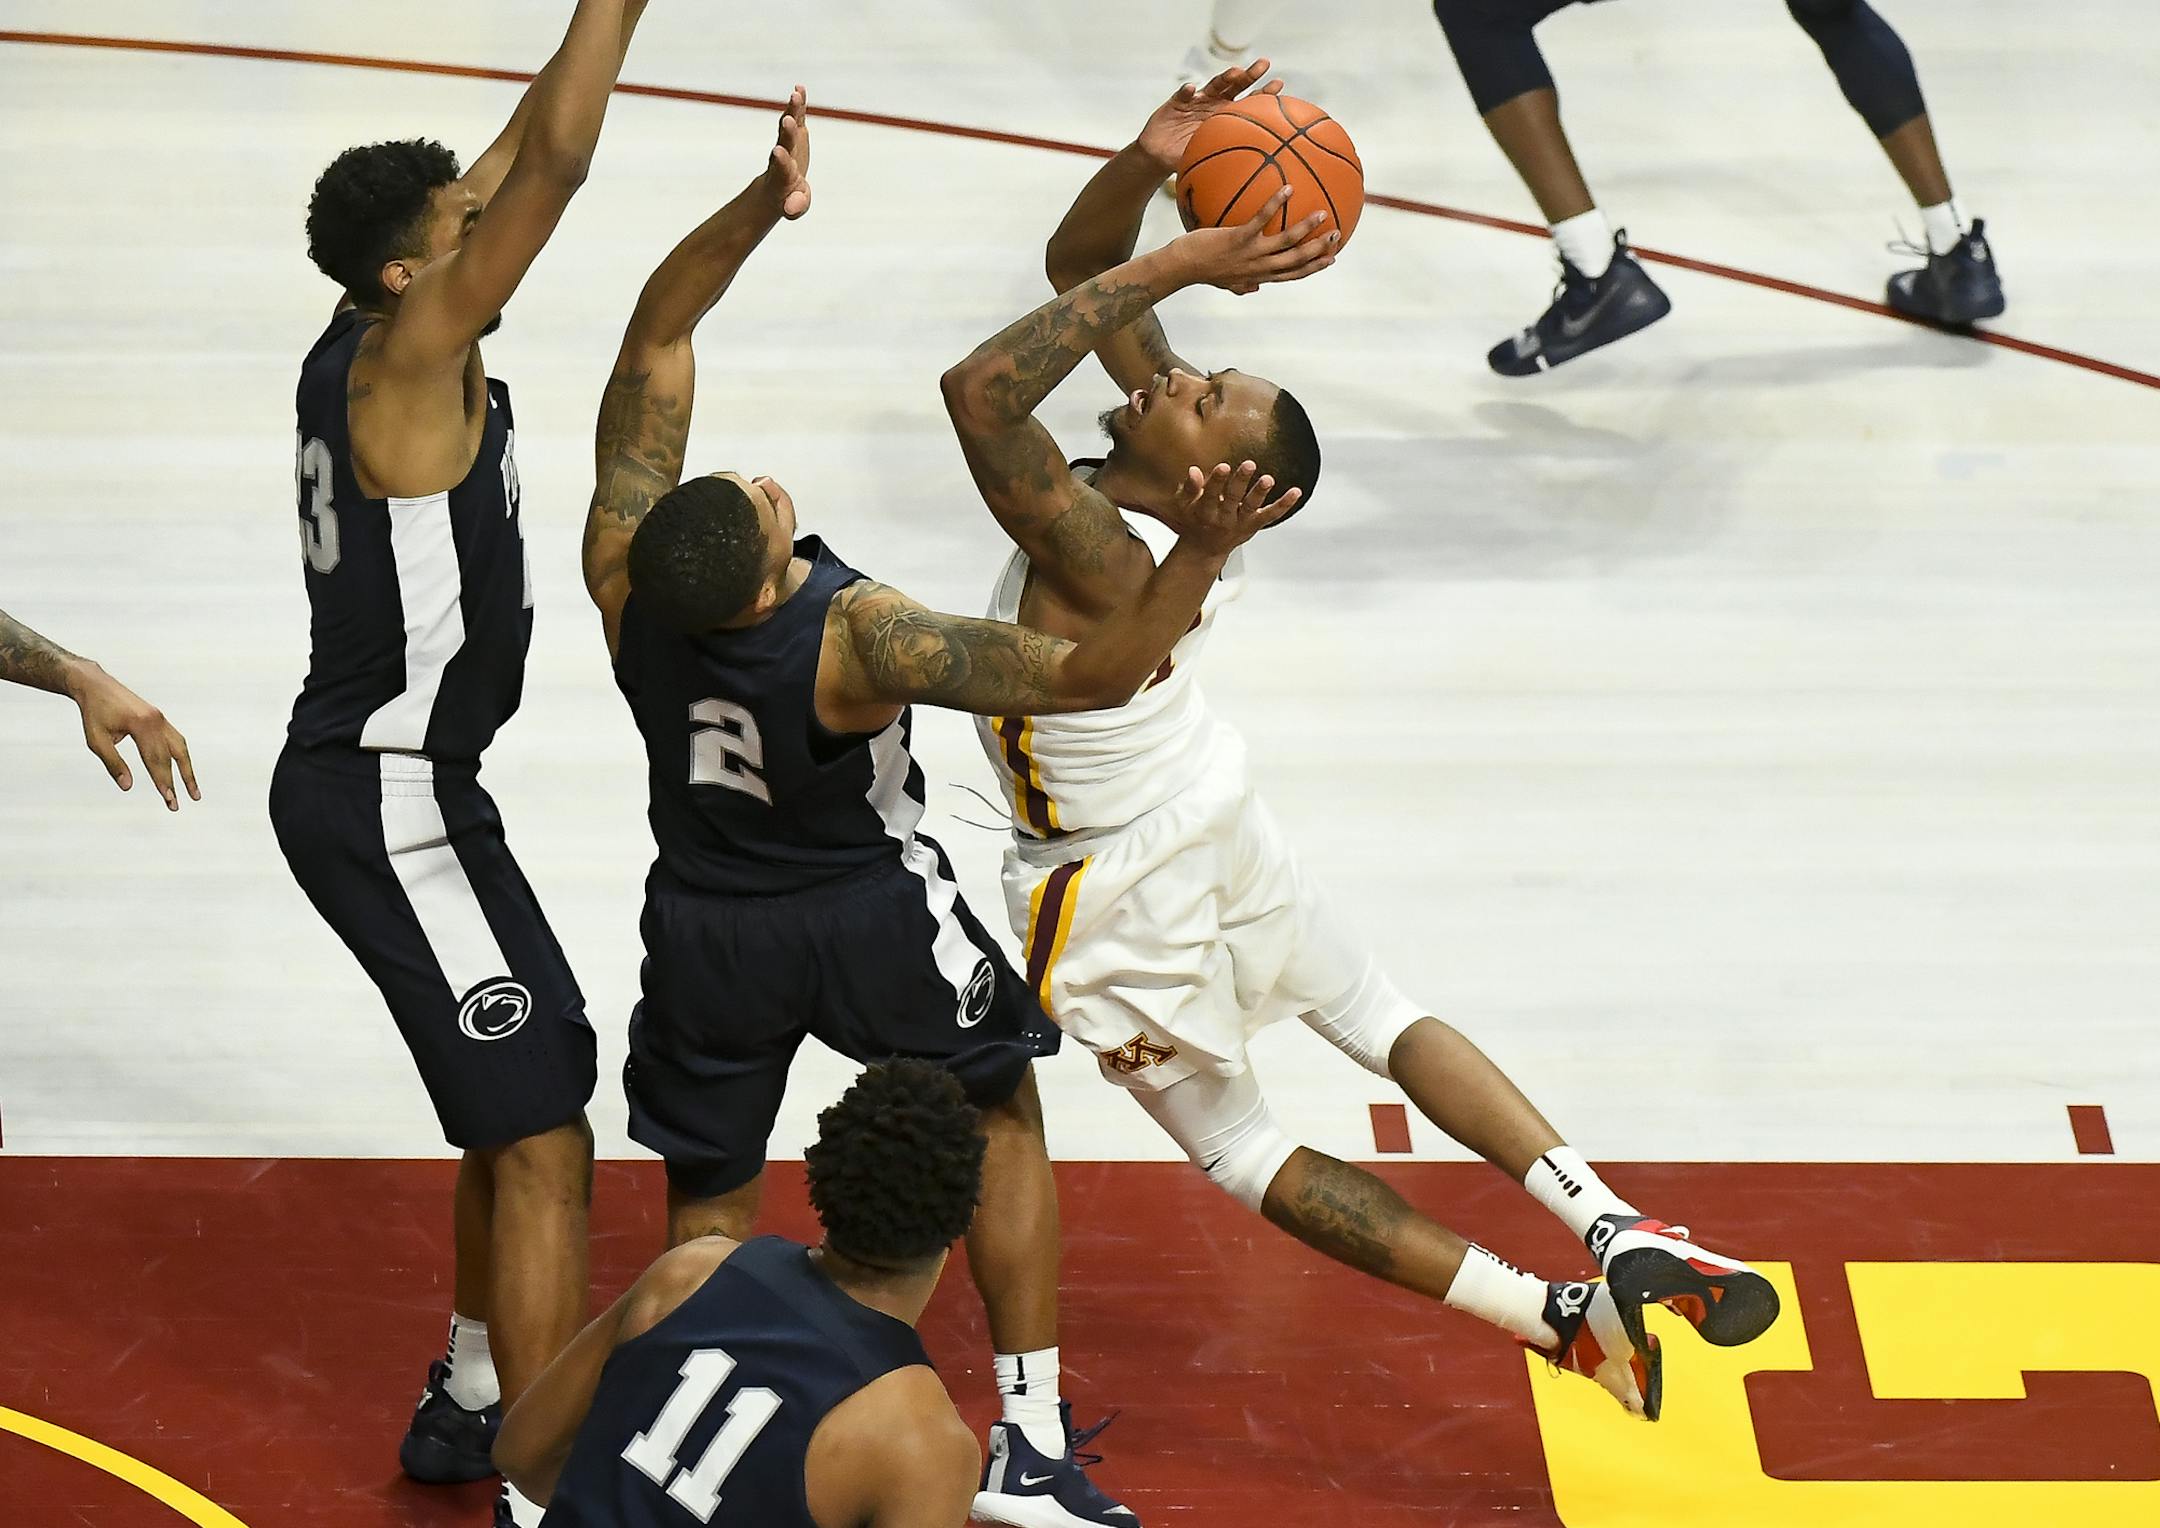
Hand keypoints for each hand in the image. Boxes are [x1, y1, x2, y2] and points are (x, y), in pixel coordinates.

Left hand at [67, 661, 197, 810]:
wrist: (96, 686)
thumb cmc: (94, 713)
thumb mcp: (96, 740)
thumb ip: (113, 763)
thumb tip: (127, 786)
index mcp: (141, 725)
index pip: (156, 759)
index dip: (163, 781)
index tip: (168, 800)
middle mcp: (157, 721)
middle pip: (171, 757)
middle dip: (176, 783)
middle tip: (176, 805)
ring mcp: (161, 719)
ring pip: (181, 748)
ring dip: (188, 770)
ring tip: (193, 791)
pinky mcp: (160, 719)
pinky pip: (177, 740)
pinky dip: (182, 756)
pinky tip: (183, 769)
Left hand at [762, 86, 810, 219]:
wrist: (779, 184)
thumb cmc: (789, 198)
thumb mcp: (794, 207)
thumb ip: (795, 206)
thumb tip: (790, 208)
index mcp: (783, 175)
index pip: (781, 167)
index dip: (781, 160)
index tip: (778, 151)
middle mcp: (783, 156)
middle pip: (784, 142)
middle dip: (787, 132)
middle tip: (787, 120)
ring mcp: (788, 142)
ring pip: (789, 125)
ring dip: (793, 110)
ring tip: (796, 94)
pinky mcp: (796, 133)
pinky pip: (797, 116)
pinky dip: (799, 104)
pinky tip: (800, 88)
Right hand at [1136, 58, 1283, 169]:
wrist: (1161, 156)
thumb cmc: (1189, 157)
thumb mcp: (1212, 161)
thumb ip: (1231, 163)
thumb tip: (1259, 178)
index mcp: (1227, 116)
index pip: (1249, 101)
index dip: (1264, 93)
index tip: (1280, 85)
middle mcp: (1215, 104)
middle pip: (1236, 85)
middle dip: (1250, 74)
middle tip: (1264, 64)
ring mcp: (1197, 100)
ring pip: (1214, 84)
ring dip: (1225, 77)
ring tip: (1236, 72)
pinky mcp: (1177, 101)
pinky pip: (1182, 95)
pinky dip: (1186, 91)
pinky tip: (1191, 89)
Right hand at [1162, 460, 1302, 558]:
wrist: (1205, 549)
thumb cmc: (1194, 520)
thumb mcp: (1184, 505)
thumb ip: (1189, 488)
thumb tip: (1193, 470)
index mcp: (1205, 511)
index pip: (1210, 495)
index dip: (1217, 481)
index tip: (1224, 466)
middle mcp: (1224, 518)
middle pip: (1233, 498)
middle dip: (1240, 482)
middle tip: (1249, 465)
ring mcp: (1240, 522)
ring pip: (1252, 507)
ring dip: (1260, 492)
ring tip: (1268, 479)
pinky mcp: (1254, 524)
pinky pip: (1271, 515)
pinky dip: (1284, 504)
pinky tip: (1296, 492)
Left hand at [1169, 186, 1336, 293]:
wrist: (1182, 267)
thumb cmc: (1202, 271)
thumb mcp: (1225, 283)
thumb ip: (1242, 285)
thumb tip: (1254, 289)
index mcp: (1258, 276)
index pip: (1292, 275)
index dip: (1313, 268)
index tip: (1331, 259)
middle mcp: (1258, 268)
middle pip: (1296, 261)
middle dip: (1319, 250)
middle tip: (1337, 236)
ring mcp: (1249, 253)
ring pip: (1286, 243)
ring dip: (1306, 228)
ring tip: (1322, 212)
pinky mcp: (1237, 238)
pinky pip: (1261, 219)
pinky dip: (1276, 204)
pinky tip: (1288, 188)